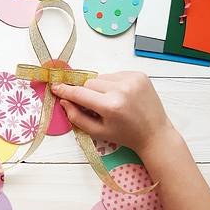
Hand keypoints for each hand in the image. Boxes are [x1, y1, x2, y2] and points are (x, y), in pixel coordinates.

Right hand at [51, 71, 176, 153]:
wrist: (154, 133)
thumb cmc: (124, 135)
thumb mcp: (97, 132)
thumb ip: (76, 117)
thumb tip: (63, 100)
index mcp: (110, 106)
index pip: (80, 93)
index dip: (65, 90)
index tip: (55, 87)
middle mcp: (121, 89)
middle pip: (89, 83)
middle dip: (87, 93)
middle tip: (94, 106)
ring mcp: (132, 79)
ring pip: (101, 77)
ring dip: (100, 87)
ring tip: (111, 101)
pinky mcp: (139, 75)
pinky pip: (115, 74)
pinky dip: (113, 84)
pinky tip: (121, 96)